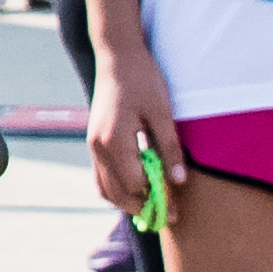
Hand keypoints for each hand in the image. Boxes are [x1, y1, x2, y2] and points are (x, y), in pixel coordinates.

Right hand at [81, 40, 177, 216]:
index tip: (176, 209)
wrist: (117, 56)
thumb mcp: (162, 111)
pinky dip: (116, 188)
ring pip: (104, 187)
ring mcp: (93, 145)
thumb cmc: (142, 79)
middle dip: (141, 207)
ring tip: (151, 206)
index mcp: (115, 140)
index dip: (156, 197)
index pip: (135, 183)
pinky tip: (136, 188)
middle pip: (116, 192)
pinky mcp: (94, 141)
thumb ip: (170, 147)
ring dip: (126, 201)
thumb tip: (179, 181)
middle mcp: (98, 146)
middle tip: (166, 215)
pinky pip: (100, 175)